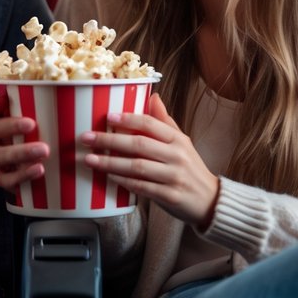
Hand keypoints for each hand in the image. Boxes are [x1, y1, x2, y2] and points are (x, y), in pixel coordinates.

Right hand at [0, 92, 49, 193]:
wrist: (47, 176)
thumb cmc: (47, 142)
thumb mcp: (49, 126)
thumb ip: (46, 111)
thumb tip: (53, 92)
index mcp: (4, 123)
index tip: (5, 98)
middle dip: (11, 126)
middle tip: (32, 124)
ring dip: (19, 152)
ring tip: (44, 150)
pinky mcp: (4, 180)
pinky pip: (6, 179)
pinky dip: (21, 175)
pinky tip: (39, 170)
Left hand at [81, 93, 218, 229]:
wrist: (211, 201)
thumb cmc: (190, 168)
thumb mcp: (181, 142)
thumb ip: (164, 121)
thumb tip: (152, 96)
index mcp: (178, 140)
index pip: (151, 124)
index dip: (128, 119)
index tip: (107, 117)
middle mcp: (177, 156)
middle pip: (139, 144)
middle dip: (109, 140)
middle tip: (86, 138)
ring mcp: (174, 177)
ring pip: (137, 167)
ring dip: (110, 163)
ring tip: (90, 159)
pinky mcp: (170, 196)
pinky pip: (142, 187)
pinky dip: (123, 182)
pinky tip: (109, 177)